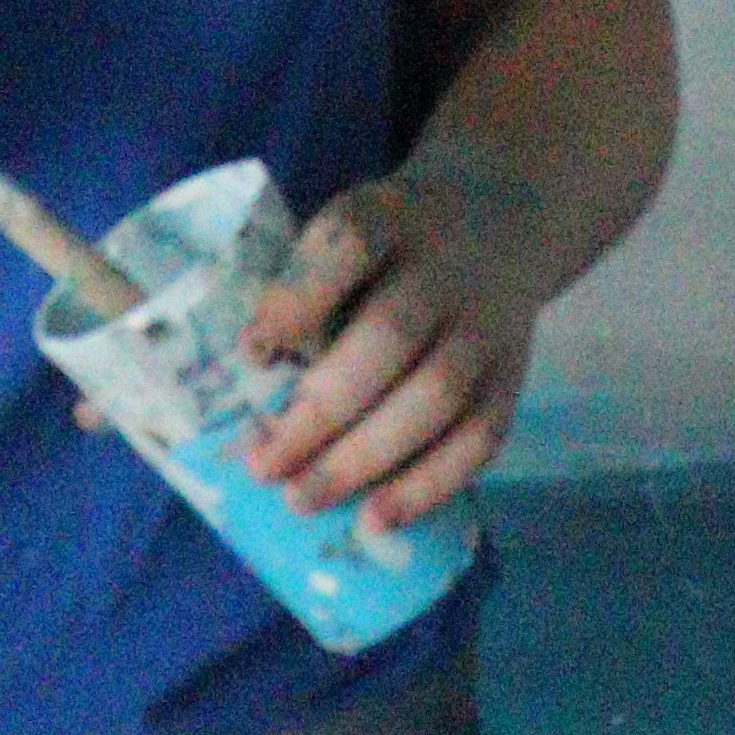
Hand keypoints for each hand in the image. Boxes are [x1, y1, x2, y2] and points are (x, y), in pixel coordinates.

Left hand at [229, 165, 545, 530]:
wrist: (502, 217)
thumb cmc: (389, 244)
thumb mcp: (345, 228)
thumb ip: (295, 287)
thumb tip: (222, 380)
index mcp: (389, 216)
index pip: (350, 244)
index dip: (299, 298)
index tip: (250, 353)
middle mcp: (445, 265)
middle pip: (392, 334)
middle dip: (322, 410)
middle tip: (263, 464)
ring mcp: (487, 321)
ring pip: (438, 394)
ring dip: (367, 457)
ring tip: (303, 499)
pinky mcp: (512, 372)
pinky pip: (482, 435)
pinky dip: (430, 483)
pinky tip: (378, 519)